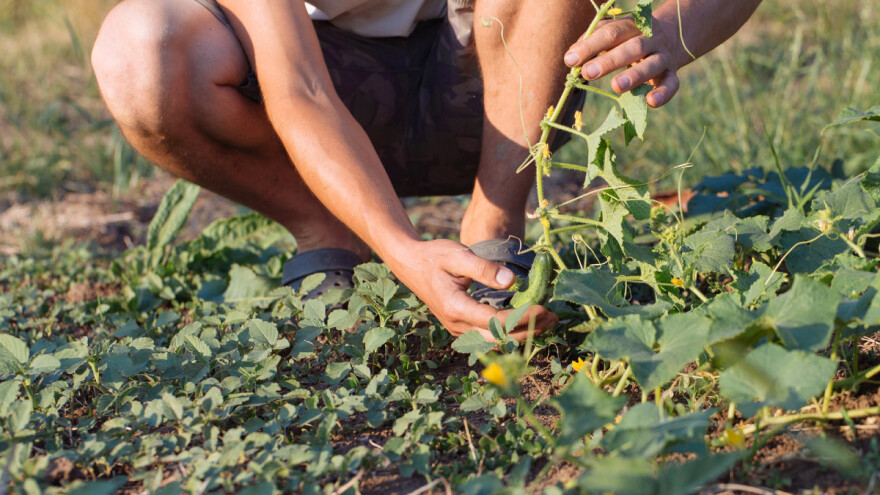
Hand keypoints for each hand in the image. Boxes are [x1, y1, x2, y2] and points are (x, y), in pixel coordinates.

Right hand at [389, 239, 557, 341]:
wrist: (410, 264)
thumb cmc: (434, 256)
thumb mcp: (458, 255)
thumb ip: (484, 268)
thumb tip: (512, 282)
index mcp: (456, 307)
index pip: (497, 322)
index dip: (524, 318)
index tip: (545, 308)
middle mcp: (457, 325)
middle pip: (500, 339)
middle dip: (529, 331)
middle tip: (554, 317)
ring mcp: (459, 329)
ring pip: (495, 341)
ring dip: (522, 334)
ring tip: (547, 321)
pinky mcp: (462, 327)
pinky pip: (489, 337)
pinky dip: (510, 332)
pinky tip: (527, 321)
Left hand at [564, 16, 681, 107]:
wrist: (672, 35)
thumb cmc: (629, 38)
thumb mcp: (614, 33)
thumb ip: (592, 40)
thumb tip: (571, 56)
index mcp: (631, 26)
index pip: (610, 33)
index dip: (590, 46)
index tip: (570, 60)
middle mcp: (649, 39)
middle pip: (631, 48)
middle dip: (609, 61)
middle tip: (589, 73)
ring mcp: (663, 56)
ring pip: (652, 64)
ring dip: (635, 75)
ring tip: (616, 86)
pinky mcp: (672, 73)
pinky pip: (672, 83)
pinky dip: (663, 93)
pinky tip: (651, 101)